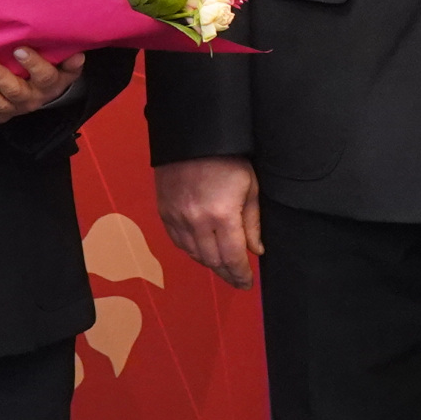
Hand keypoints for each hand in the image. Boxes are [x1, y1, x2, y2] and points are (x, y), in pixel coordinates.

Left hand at [0, 46, 83, 125]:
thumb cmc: (51, 69)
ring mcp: (14, 108)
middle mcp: (31, 99)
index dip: (34, 65)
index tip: (19, 50)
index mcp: (49, 84)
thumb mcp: (64, 65)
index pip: (45, 77)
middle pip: (17, 92)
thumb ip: (69, 60)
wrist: (44, 92)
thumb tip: (78, 54)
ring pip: (0, 105)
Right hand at [157, 156, 264, 288]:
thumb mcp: (249, 186)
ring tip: (223, 268)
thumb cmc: (228, 158)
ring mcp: (177, 218)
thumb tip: (255, 250)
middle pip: (212, 261)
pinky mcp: (165, 212)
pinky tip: (202, 251)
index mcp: (222, 215)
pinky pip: (178, 242)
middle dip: (227, 274)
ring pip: (194, 254)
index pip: (233, 257)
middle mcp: (197, 222)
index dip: (241, 274)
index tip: (247, 283)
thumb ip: (252, 222)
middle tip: (237, 281)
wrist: (191, 136)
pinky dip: (192, 250)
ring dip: (210, 264)